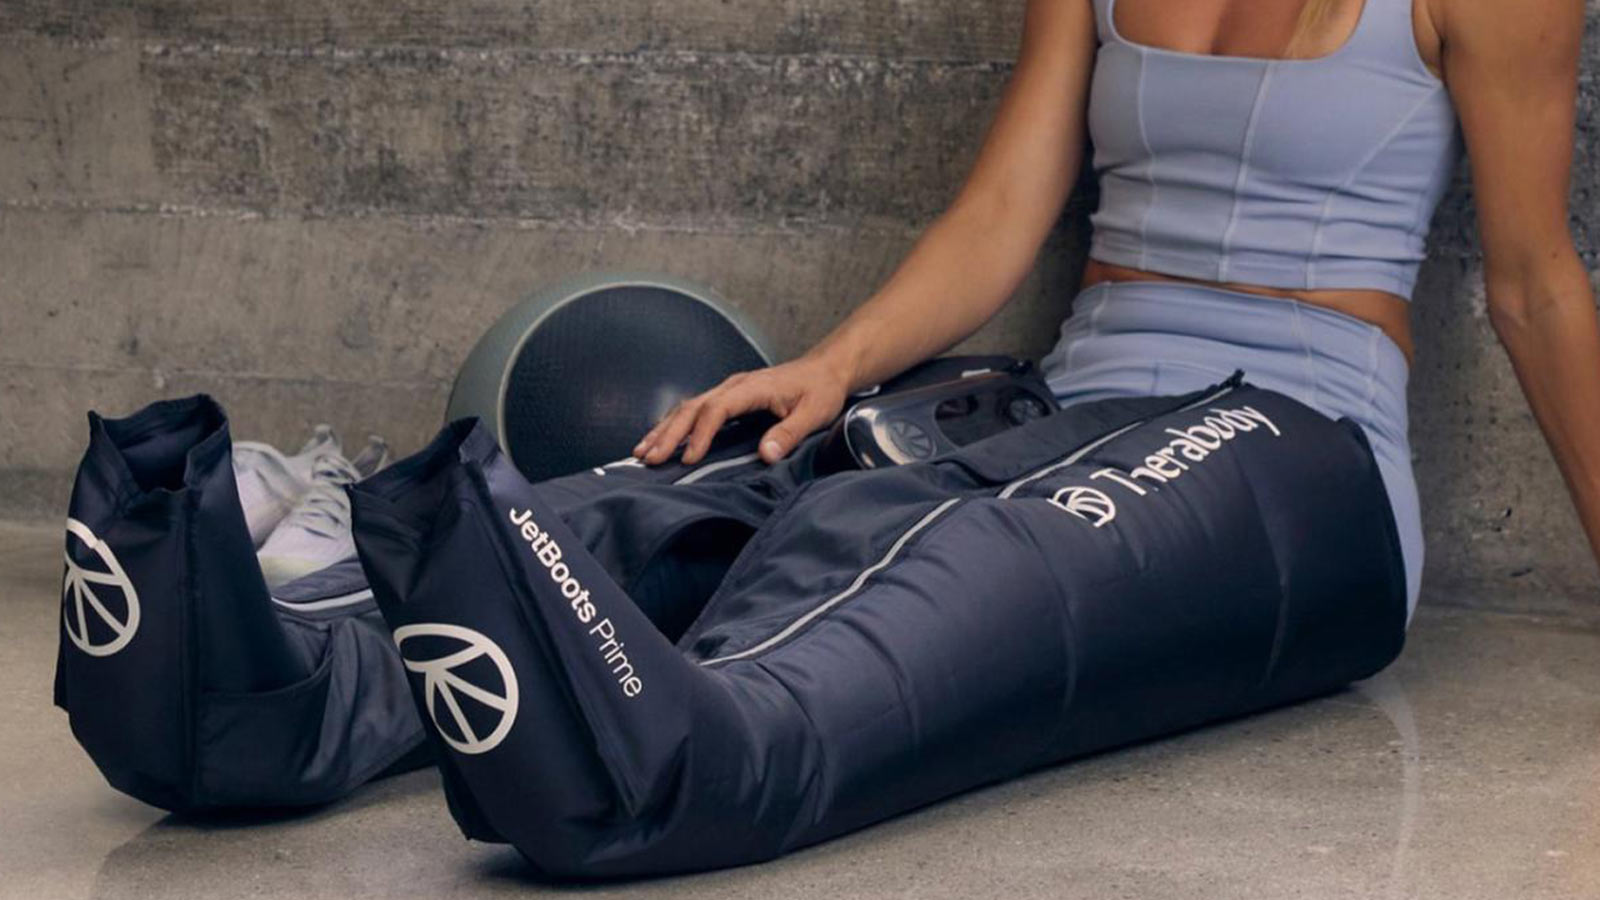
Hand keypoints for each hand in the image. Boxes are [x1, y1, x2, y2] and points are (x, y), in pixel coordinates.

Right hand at [633, 356, 851, 465]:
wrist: (825, 370)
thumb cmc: (820, 389)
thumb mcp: (814, 413)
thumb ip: (789, 433)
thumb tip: (765, 454)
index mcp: (752, 388)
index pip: (717, 409)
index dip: (700, 434)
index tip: (689, 457)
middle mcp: (734, 386)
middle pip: (693, 408)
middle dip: (668, 434)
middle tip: (648, 458)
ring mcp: (729, 390)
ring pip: (688, 407)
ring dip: (664, 429)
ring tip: (642, 452)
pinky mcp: (728, 397)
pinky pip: (695, 410)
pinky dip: (674, 425)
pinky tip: (660, 439)